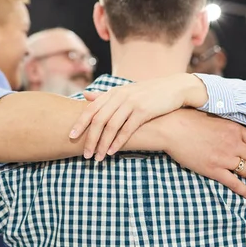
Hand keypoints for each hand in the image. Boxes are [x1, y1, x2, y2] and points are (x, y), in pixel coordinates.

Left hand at [70, 73, 207, 159]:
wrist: (174, 88)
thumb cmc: (148, 93)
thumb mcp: (125, 91)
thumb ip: (106, 95)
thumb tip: (86, 96)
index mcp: (114, 92)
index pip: (91, 108)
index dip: (80, 123)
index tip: (71, 137)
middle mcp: (120, 96)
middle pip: (98, 120)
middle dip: (90, 139)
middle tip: (85, 154)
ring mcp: (131, 103)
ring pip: (110, 126)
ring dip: (102, 144)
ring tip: (97, 158)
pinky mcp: (143, 111)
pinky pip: (126, 129)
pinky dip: (117, 142)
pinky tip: (112, 152)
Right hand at [160, 109, 245, 198]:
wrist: (173, 128)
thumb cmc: (189, 119)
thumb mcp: (215, 118)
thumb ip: (228, 126)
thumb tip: (236, 132)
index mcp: (234, 129)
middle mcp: (233, 144)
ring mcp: (224, 158)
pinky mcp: (213, 169)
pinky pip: (233, 182)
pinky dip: (244, 190)